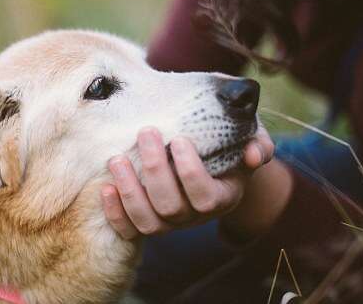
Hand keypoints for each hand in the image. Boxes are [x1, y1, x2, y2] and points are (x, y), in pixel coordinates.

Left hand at [101, 126, 273, 238]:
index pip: (205, 196)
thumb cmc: (226, 145)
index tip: (179, 139)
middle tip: (146, 132)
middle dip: (155, 170)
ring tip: (117, 159)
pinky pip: (129, 231)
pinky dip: (115, 213)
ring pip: (148, 223)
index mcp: (220, 197)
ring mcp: (169, 223)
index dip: (190, 171)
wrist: (207, 161)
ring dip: (130, 191)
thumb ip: (257, 143)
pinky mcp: (145, 224)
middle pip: (171, 207)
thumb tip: (256, 152)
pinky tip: (105, 187)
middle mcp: (194, 216)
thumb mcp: (247, 140)